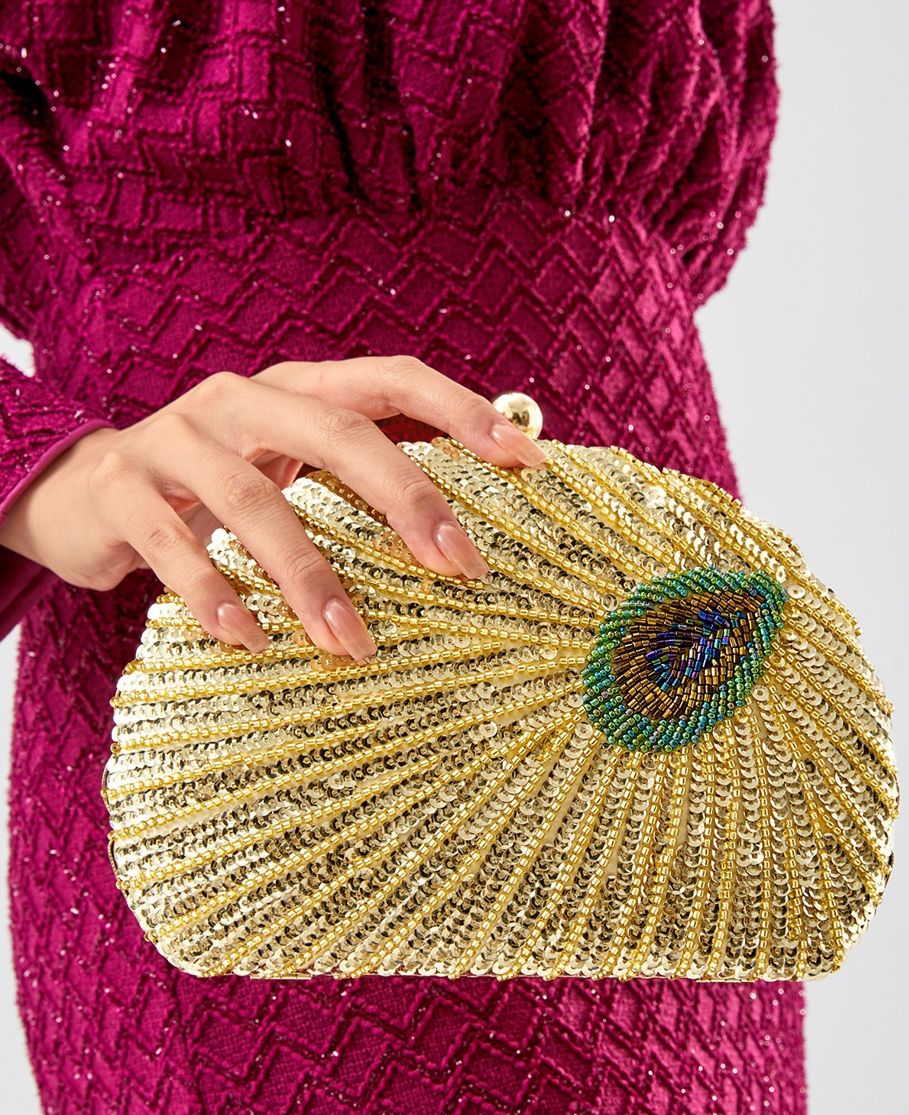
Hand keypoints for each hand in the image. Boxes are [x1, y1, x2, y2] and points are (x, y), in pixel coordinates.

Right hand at [0, 356, 546, 657]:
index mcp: (296, 390)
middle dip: (406, 498)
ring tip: (353, 644)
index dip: (460, 409)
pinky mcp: (121, 492)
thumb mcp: (290, 468)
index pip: (391, 379)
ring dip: (310, 576)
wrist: (86, 494)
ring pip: (254, 500)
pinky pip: (173, 544)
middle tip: (461, 568)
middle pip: (336, 432)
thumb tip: (465, 532)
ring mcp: (176, 441)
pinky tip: (251, 640)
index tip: (527, 460)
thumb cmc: (216, 489)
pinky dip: (214, 594)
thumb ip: (358, 479)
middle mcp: (240, 401)